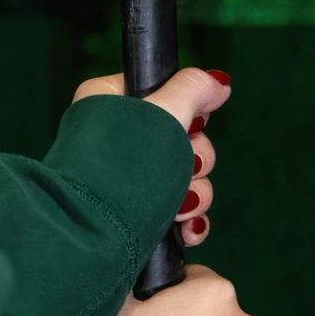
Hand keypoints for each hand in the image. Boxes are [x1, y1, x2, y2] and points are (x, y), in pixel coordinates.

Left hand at [72, 67, 226, 246]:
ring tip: (183, 207)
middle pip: (183, 139)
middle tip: (188, 168)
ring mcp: (126, 179)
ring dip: (195, 195)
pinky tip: (186, 228)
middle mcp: (116, 138)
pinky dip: (188, 221)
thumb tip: (219, 81)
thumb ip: (193, 89)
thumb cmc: (123, 168)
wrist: (96, 234)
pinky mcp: (137, 213)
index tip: (191, 125)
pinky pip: (177, 210)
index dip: (188, 113)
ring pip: (185, 177)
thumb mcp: (165, 113)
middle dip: (196, 162)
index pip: (165, 94)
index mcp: (110, 102)